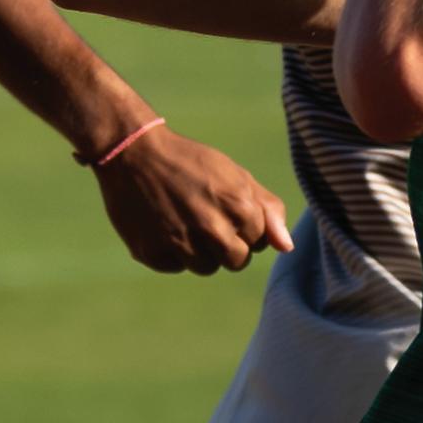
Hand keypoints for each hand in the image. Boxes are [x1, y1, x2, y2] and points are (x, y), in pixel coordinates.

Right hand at [93, 124, 293, 274]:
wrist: (134, 154)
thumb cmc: (192, 163)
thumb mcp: (236, 176)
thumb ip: (268, 210)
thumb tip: (287, 247)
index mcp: (240, 208)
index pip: (258, 242)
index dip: (244, 226)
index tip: (225, 207)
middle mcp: (213, 230)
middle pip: (236, 261)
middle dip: (227, 244)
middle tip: (206, 216)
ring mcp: (182, 245)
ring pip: (207, 268)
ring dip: (200, 250)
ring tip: (185, 219)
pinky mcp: (154, 254)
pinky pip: (176, 266)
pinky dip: (172, 251)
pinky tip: (164, 224)